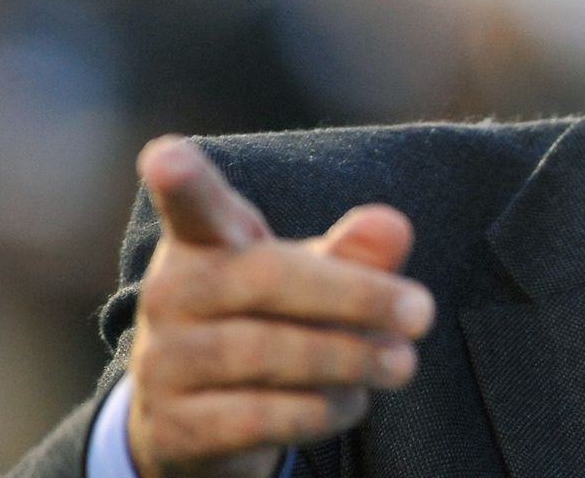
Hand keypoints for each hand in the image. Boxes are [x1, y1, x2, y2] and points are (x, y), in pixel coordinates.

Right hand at [124, 136, 435, 477]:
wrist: (205, 426)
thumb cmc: (271, 324)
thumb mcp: (312, 280)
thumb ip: (354, 252)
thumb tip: (391, 225)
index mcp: (203, 242)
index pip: (192, 205)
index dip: (180, 181)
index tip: (167, 156)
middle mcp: (169, 294)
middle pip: (266, 279)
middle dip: (356, 296)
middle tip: (423, 313)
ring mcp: (161, 363)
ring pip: (266, 353)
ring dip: (350, 359)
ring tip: (401, 364)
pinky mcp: (173, 428)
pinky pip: (257, 417)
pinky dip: (319, 411)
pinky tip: (352, 403)